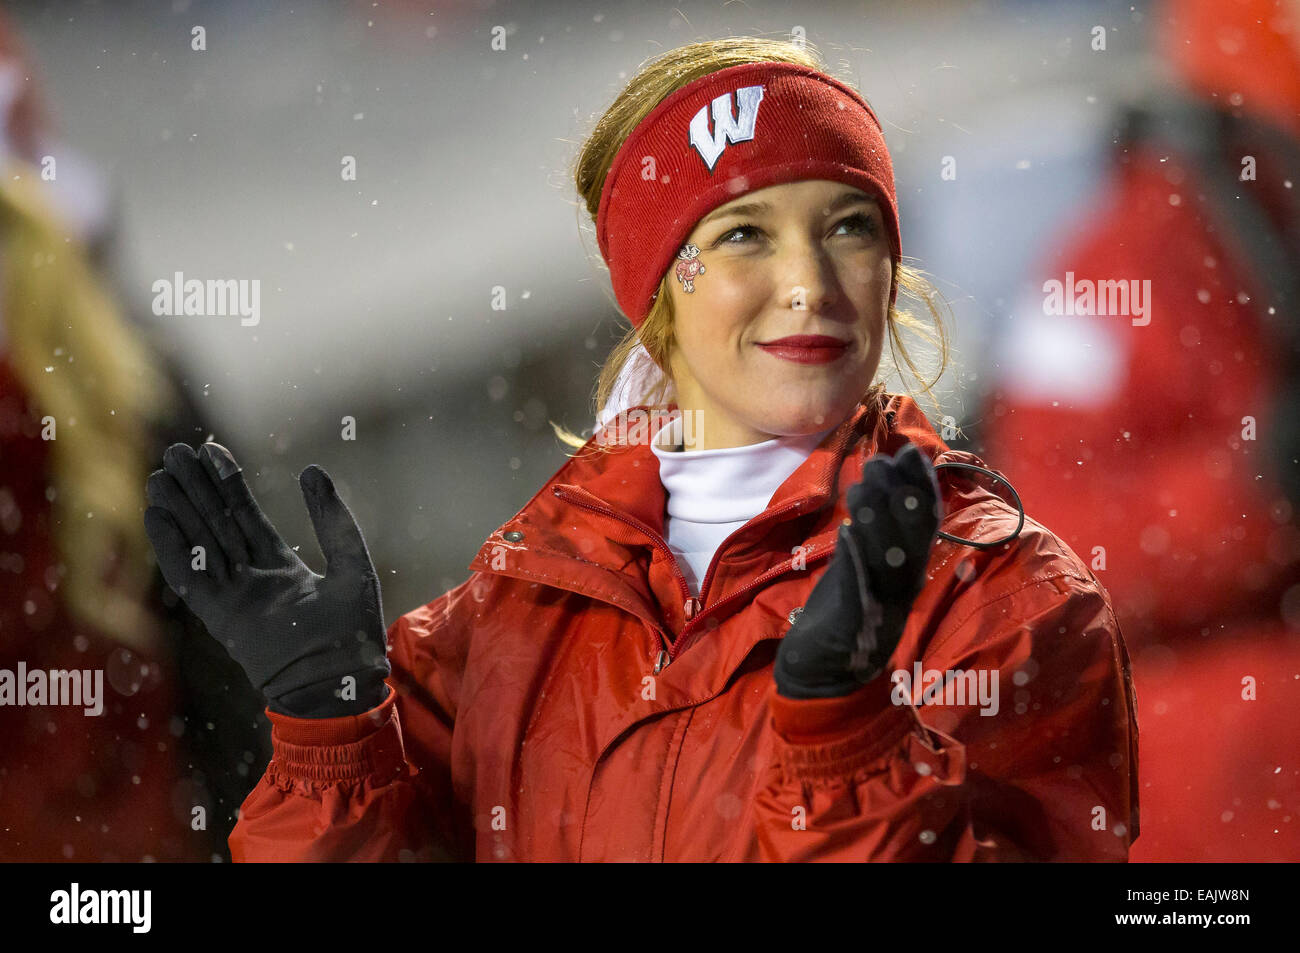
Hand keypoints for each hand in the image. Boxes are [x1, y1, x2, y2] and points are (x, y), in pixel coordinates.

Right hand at [143, 442, 389, 717]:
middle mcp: (253, 581)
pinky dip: (172, 549)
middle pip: (217, 525)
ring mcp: (234, 599)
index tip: (210, 449)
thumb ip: (333, 521)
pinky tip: (156, 517)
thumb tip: (312, 471)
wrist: (340, 684)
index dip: (228, 484)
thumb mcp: (351, 565)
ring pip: (200, 545)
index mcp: (282, 569)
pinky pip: (191, 578)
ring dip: (178, 510)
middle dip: (196, 489)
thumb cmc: (353, 633)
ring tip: (159, 475)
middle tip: (175, 451)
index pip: (247, 517)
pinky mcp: (220, 617)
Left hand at [773, 443, 941, 699]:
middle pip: (910, 538)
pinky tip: (847, 532)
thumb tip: (878, 491)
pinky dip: (855, 561)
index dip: (921, 488)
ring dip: (877, 519)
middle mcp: (899, 589)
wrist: (823, 678)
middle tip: (884, 459)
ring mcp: (879, 608)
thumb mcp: (859, 573)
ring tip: (864, 482)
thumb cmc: (842, 620)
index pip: (921, 526)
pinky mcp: (852, 626)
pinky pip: (858, 589)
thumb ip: (871, 538)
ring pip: (886, 558)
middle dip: (901, 496)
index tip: (913, 452)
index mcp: (903, 575)